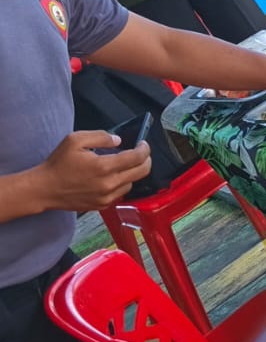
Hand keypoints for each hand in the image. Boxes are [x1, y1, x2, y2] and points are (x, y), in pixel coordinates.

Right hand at [37, 132, 152, 210]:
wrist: (44, 189)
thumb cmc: (58, 164)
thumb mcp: (75, 140)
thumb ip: (101, 136)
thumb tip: (118, 140)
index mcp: (104, 167)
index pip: (137, 157)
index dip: (144, 149)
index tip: (143, 143)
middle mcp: (109, 184)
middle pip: (142, 172)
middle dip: (146, 159)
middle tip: (142, 152)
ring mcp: (107, 197)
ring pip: (132, 183)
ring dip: (133, 172)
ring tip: (124, 164)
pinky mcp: (102, 205)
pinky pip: (121, 193)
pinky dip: (122, 183)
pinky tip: (114, 176)